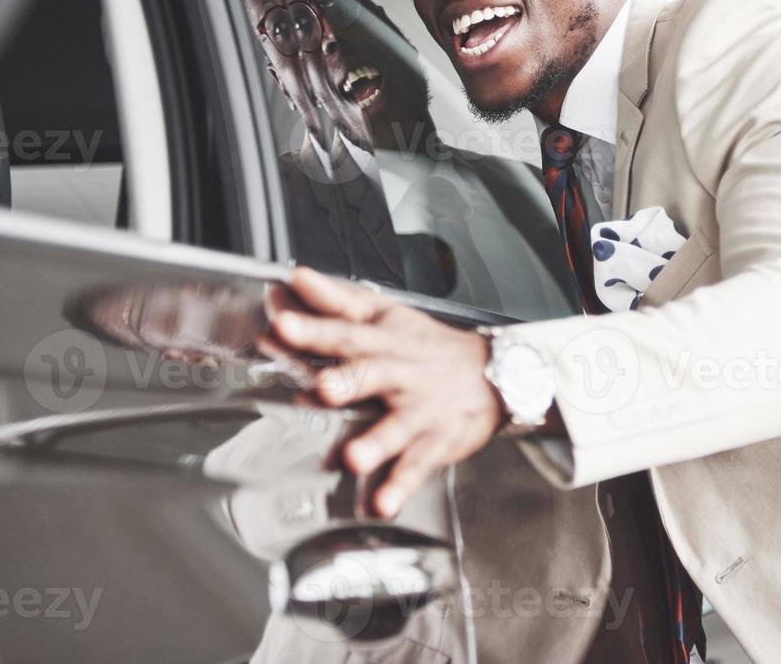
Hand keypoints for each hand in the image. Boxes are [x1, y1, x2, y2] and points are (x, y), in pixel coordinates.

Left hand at [260, 266, 503, 517]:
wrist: (497, 374)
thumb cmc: (429, 347)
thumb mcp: (387, 315)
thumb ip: (336, 300)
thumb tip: (295, 278)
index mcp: (385, 339)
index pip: (346, 330)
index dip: (315, 328)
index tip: (283, 324)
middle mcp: (403, 373)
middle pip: (373, 373)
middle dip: (347, 380)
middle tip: (323, 387)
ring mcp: (421, 410)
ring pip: (397, 426)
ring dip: (374, 442)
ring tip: (351, 458)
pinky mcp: (436, 443)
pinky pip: (417, 467)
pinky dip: (400, 486)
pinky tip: (382, 503)